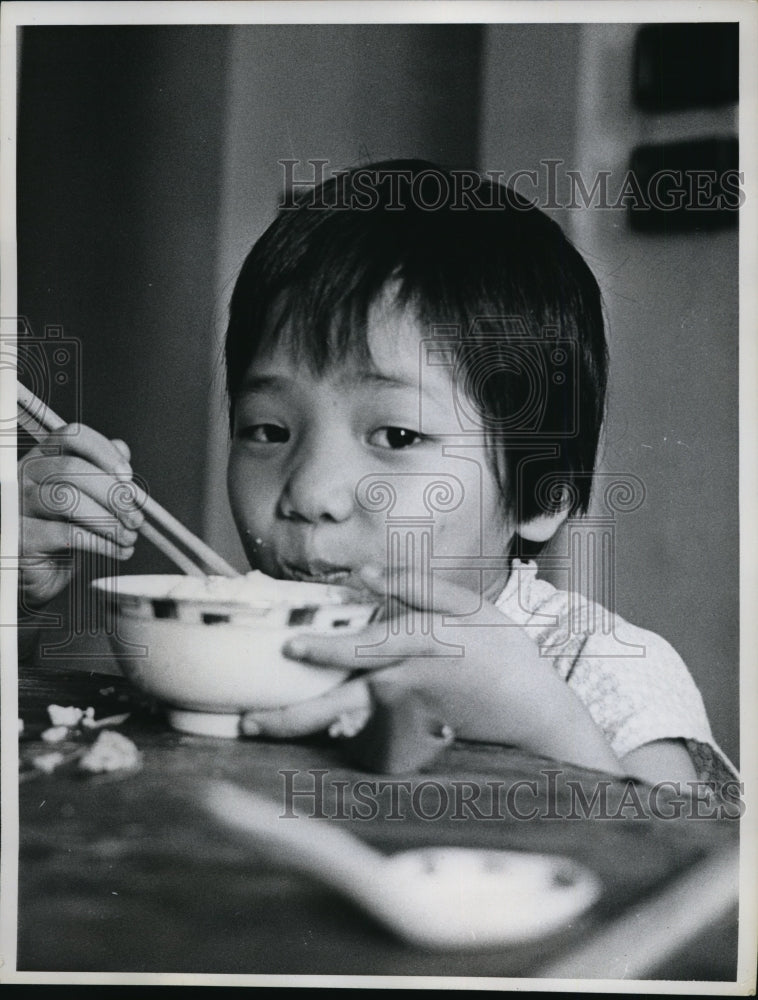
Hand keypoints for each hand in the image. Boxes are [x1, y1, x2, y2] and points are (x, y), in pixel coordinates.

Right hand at [18, 423, 142, 607]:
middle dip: (112, 493)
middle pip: (71, 468)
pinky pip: (67, 534)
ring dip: (109, 521)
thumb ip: (102, 470)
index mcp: (44, 457)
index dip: (104, 452)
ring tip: (128, 536)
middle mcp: (25, 474)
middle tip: (136, 517)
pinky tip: (118, 550)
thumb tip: (122, 448)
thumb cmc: (65, 528)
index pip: (72, 436)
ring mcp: (18, 504)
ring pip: (67, 500)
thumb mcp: (87, 496)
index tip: (128, 477)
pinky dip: (102, 543)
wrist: (43, 571)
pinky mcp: (20, 536)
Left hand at [241, 565, 625, 774]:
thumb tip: (367, 572)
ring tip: (260, 726)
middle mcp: (411, 683)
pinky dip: (331, 738)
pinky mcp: (411, 738)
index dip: (329, 648)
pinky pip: (364, 737)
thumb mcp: (468, 603)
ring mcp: (409, 717)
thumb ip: (417, 587)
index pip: (369, 647)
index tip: (291, 648)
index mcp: (425, 643)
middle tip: (252, 720)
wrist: (533, 710)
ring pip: (347, 724)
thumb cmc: (501, 649)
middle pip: (346, 699)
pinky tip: (302, 732)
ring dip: (304, 727)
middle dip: (298, 712)